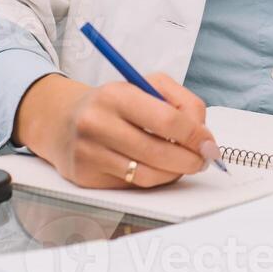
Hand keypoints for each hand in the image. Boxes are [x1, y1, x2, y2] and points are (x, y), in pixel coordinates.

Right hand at [12, 72, 218, 188]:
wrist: (63, 119)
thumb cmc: (114, 103)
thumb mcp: (147, 85)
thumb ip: (182, 103)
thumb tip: (203, 137)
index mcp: (116, 95)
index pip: (167, 120)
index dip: (195, 135)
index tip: (209, 144)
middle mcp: (98, 123)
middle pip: (159, 152)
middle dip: (190, 160)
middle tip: (203, 159)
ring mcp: (89, 152)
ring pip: (147, 175)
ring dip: (174, 174)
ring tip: (183, 164)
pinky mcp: (85, 177)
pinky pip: (132, 185)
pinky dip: (153, 179)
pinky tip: (158, 168)